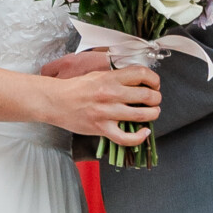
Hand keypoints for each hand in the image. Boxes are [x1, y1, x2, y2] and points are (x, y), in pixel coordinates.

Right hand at [43, 53, 162, 146]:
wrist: (56, 101)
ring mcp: (107, 113)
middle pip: (147, 95)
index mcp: (110, 78)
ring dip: (153, 114)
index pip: (142, 74)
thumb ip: (116, 77)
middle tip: (155, 100)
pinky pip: (126, 138)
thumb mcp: (97, 75)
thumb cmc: (75, 88)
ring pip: (142, 115)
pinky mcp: (102, 129)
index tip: (154, 84)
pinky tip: (144, 132)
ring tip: (152, 113)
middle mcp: (111, 94)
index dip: (154, 79)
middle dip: (156, 98)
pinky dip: (139, 137)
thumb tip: (137, 80)